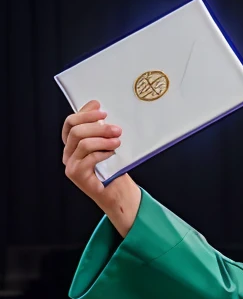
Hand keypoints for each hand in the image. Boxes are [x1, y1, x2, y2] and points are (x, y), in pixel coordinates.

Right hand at [62, 100, 140, 234]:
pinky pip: (89, 158)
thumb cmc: (112, 170)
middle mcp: (68, 153)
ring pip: (83, 143)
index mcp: (72, 143)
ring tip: (117, 140)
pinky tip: (112, 154)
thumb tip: (96, 104)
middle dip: (98, 126)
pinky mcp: (76, 174)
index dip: (85, 114)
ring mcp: (70, 164)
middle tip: (116, 128)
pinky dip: (102, 153)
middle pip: (76, 131)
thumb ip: (99, 126)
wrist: (117, 194)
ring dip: (102, 139)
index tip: (102, 111)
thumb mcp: (105, 143)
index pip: (71, 122)